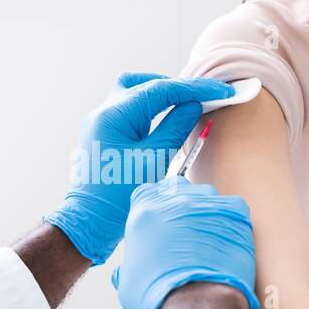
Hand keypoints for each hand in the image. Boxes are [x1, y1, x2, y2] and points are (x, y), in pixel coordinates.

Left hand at [43, 72, 233, 264]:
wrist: (88, 224)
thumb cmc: (117, 197)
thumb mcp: (153, 161)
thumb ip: (175, 129)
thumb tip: (193, 107)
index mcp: (113, 116)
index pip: (160, 89)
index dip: (194, 88)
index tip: (220, 91)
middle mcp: (103, 113)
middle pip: (144, 84)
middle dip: (176, 88)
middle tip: (203, 96)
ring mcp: (101, 124)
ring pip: (135, 94)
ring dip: (162, 97)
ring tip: (187, 106)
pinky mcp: (105, 136)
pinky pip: (131, 112)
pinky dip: (152, 112)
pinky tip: (168, 120)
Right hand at [112, 177, 259, 308]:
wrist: (197, 305)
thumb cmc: (160, 297)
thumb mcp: (128, 283)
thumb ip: (126, 269)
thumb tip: (123, 274)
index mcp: (144, 212)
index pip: (147, 193)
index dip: (154, 207)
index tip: (160, 221)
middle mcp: (174, 201)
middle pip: (177, 189)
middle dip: (180, 205)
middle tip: (185, 231)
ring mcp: (206, 203)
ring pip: (206, 196)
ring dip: (206, 211)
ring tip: (209, 238)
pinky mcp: (234, 212)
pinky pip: (233, 206)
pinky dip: (232, 220)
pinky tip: (227, 240)